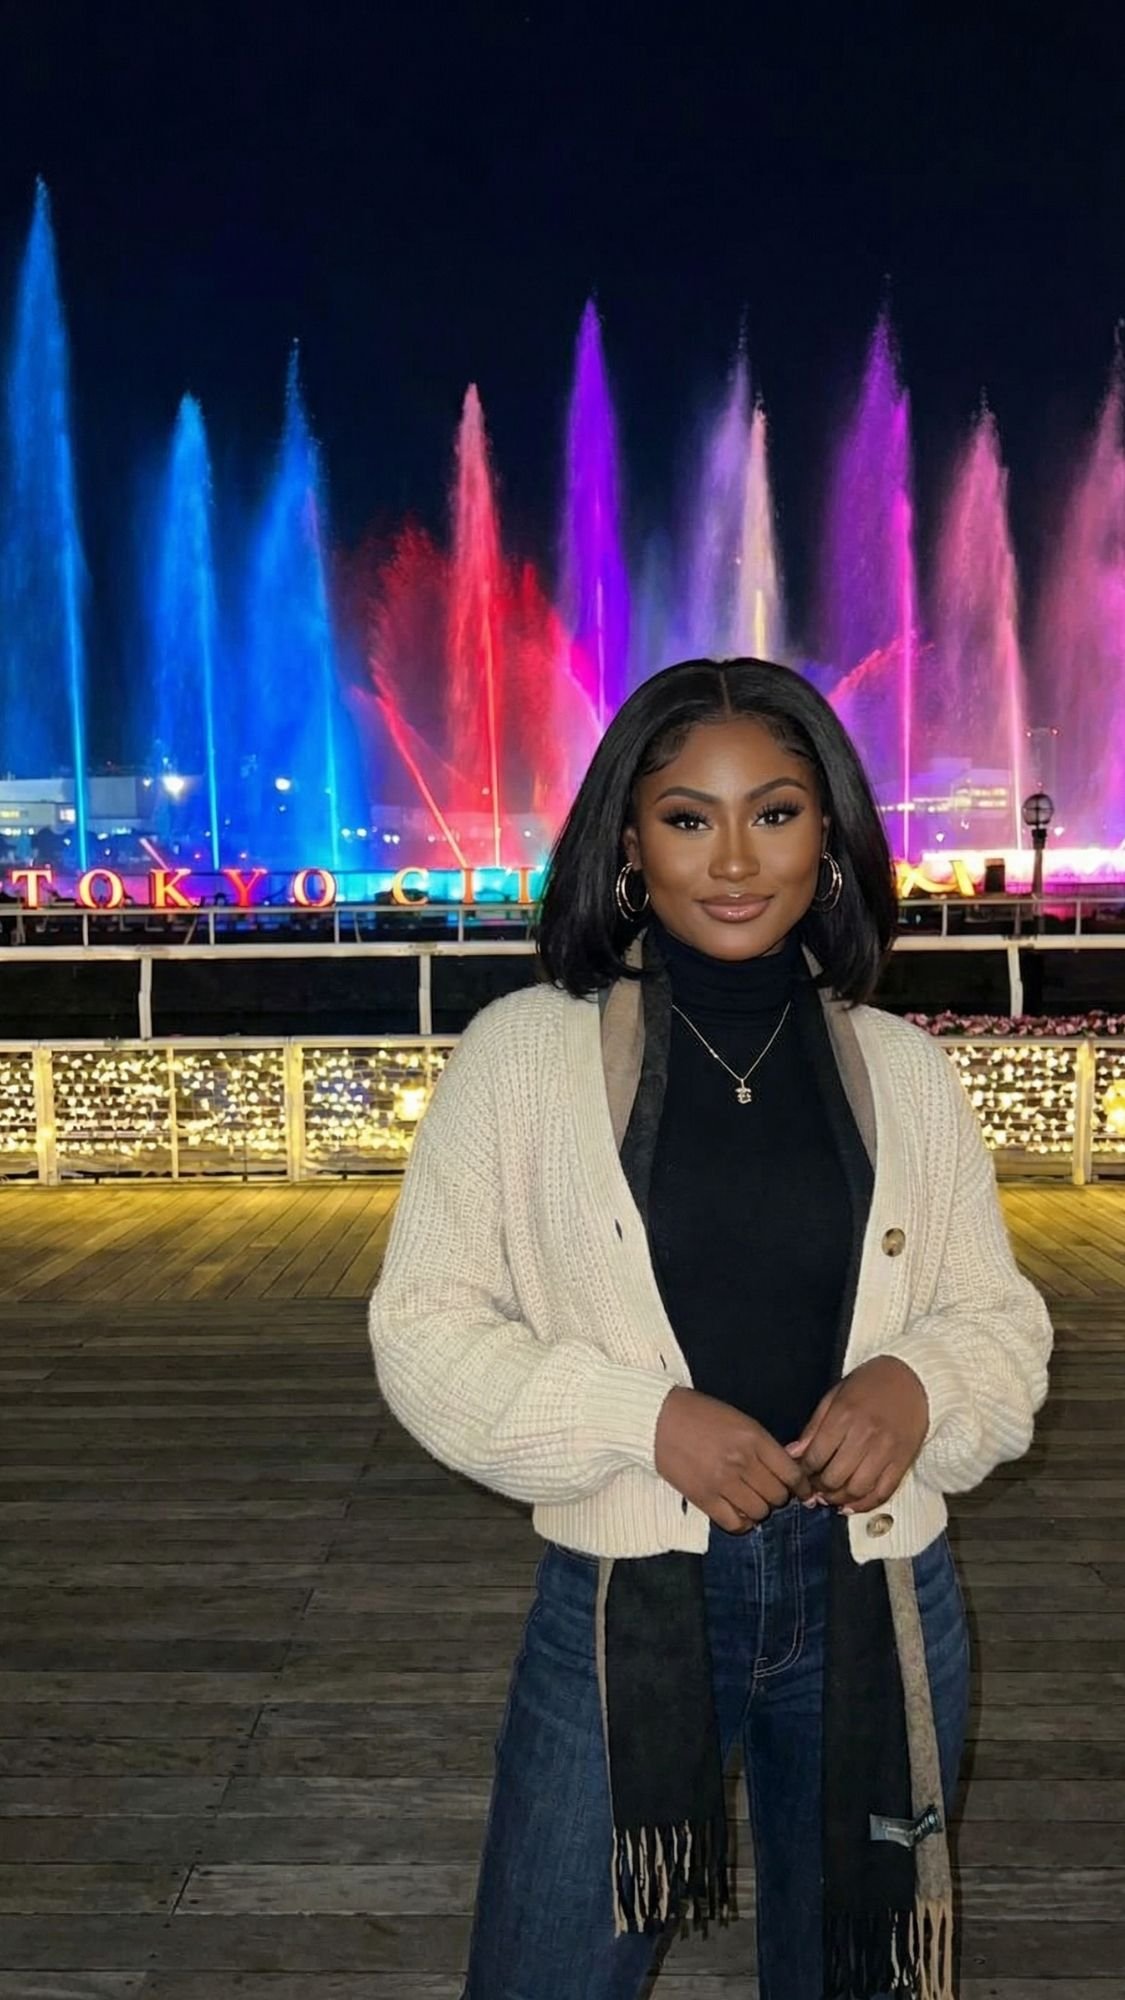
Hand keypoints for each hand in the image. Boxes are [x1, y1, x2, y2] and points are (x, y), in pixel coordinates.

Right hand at [655, 1387, 812, 1532]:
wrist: (658, 1419)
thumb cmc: (701, 1414)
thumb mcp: (740, 1420)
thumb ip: (763, 1445)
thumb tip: (787, 1469)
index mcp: (754, 1438)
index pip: (791, 1473)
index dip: (802, 1487)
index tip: (804, 1492)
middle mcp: (742, 1462)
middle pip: (777, 1496)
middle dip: (778, 1496)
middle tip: (768, 1490)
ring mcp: (722, 1482)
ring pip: (759, 1512)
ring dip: (759, 1509)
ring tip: (750, 1500)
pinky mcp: (703, 1498)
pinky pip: (734, 1523)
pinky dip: (741, 1523)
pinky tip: (738, 1513)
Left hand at [787, 1357, 928, 1513]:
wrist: (912, 1377)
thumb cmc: (868, 1384)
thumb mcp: (835, 1396)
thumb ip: (814, 1427)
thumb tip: (793, 1454)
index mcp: (843, 1416)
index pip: (816, 1456)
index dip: (803, 1472)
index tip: (800, 1475)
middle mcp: (865, 1435)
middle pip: (834, 1477)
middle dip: (819, 1488)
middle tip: (814, 1488)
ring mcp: (886, 1450)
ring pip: (857, 1489)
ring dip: (839, 1499)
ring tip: (830, 1496)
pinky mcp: (903, 1461)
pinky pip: (883, 1492)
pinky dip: (865, 1504)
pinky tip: (851, 1505)